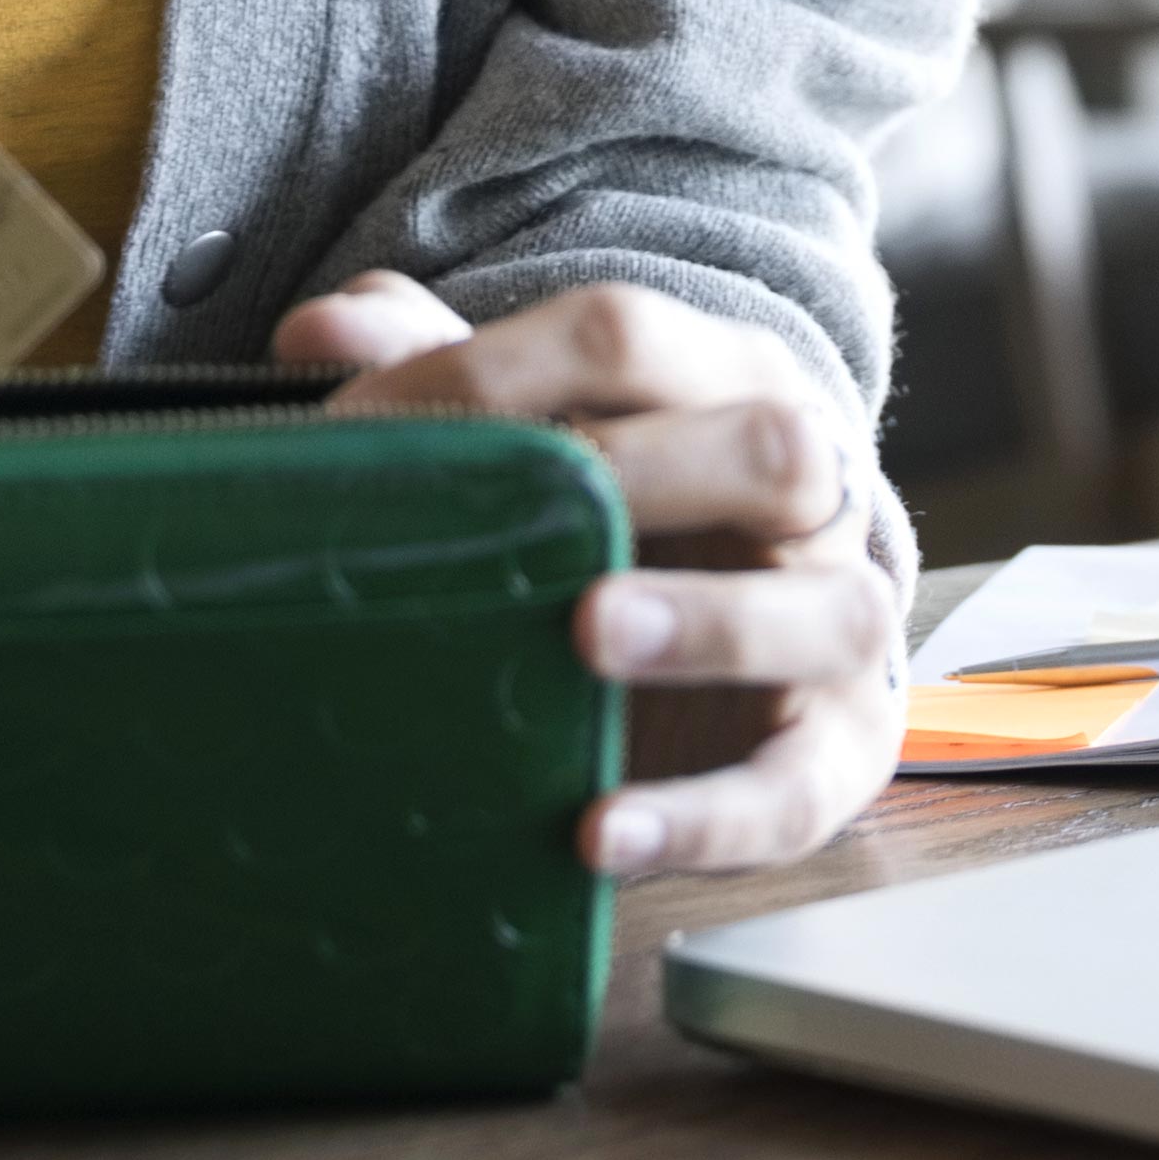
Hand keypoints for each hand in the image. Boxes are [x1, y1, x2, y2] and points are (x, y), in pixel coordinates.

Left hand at [275, 273, 901, 876]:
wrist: (758, 645)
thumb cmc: (632, 515)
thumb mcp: (542, 433)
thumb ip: (438, 370)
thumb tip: (320, 329)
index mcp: (726, 384)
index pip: (628, 337)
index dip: (491, 370)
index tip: (360, 432)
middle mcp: (811, 494)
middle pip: (773, 448)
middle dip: (652, 472)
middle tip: (535, 515)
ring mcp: (838, 624)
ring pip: (826, 614)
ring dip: (709, 625)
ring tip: (591, 637)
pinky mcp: (838, 754)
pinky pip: (795, 790)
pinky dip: (704, 815)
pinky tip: (600, 830)